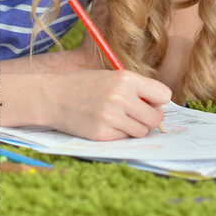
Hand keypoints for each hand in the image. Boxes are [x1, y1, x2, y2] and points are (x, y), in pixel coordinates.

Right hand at [43, 70, 170, 140]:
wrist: (52, 97)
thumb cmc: (86, 86)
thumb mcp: (114, 77)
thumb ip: (138, 89)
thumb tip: (160, 109)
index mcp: (127, 79)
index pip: (164, 95)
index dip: (158, 101)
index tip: (149, 102)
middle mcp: (121, 97)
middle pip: (156, 118)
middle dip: (150, 119)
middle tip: (137, 115)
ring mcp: (110, 117)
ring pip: (142, 131)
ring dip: (136, 128)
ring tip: (121, 119)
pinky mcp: (101, 133)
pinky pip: (124, 138)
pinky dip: (120, 134)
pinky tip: (107, 125)